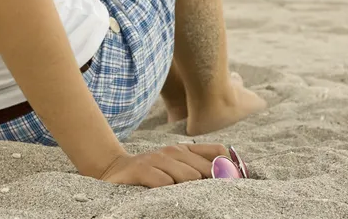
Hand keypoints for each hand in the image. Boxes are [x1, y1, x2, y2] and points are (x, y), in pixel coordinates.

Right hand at [99, 144, 227, 186]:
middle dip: (209, 185)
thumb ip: (200, 166)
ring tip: (180, 197)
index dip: (229, 168)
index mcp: (186, 149)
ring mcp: (158, 158)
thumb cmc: (151, 173)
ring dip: (187, 190)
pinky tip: (162, 195)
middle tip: (205, 198)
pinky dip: (168, 191)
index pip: (218, 153)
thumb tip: (231, 173)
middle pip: (206, 170)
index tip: (233, 184)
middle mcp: (174, 150)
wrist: (114, 169)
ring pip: (188, 177)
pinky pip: (165, 183)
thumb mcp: (177, 167)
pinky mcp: (142, 168)